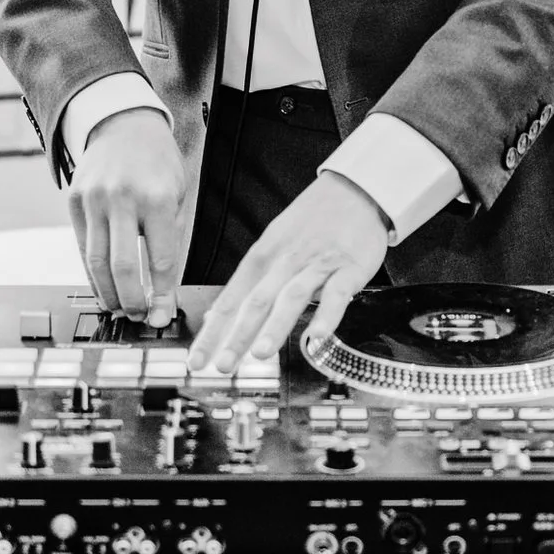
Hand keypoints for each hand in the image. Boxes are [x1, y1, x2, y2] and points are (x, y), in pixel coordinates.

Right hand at [69, 107, 183, 323]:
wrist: (124, 123)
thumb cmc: (158, 162)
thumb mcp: (177, 193)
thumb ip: (171, 237)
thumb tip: (165, 288)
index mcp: (157, 198)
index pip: (161, 259)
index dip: (162, 295)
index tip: (162, 316)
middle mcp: (123, 199)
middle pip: (123, 267)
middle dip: (132, 300)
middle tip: (138, 316)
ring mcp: (95, 199)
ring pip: (96, 262)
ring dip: (108, 293)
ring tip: (119, 308)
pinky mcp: (74, 200)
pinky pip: (83, 247)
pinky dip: (92, 274)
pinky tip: (102, 287)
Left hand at [187, 173, 387, 371]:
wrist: (355, 189)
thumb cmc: (312, 221)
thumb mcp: (273, 244)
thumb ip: (250, 283)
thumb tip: (218, 315)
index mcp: (263, 256)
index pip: (232, 299)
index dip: (213, 331)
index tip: (198, 359)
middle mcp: (286, 261)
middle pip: (257, 301)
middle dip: (237, 335)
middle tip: (222, 364)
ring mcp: (318, 264)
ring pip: (292, 296)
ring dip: (275, 325)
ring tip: (261, 353)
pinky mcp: (350, 267)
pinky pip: (336, 292)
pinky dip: (326, 314)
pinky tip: (318, 335)